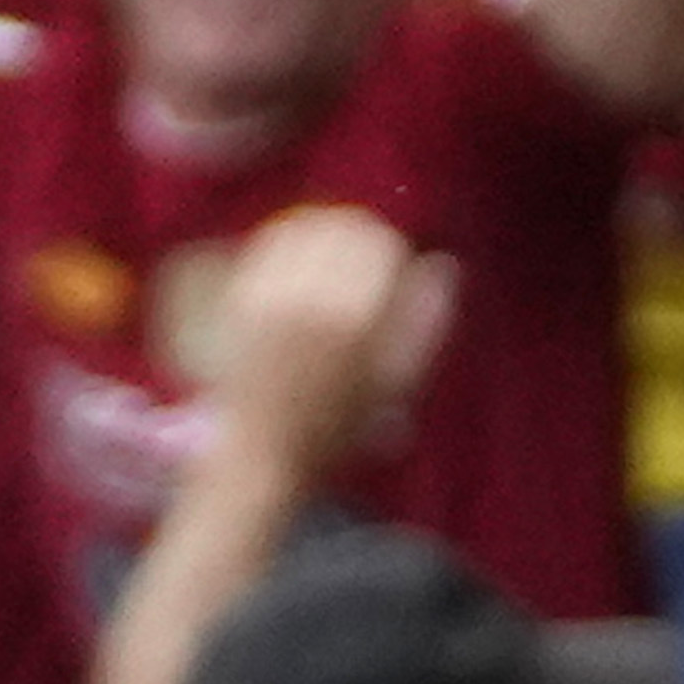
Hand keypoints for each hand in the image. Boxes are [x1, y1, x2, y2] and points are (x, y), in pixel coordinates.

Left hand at [203, 203, 451, 468]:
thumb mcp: (397, 383)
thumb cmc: (337, 426)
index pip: (380, 246)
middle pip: (342, 228)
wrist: (263, 455)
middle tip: (365, 256)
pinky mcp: (242, 302)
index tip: (394, 270)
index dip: (392, 252)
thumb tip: (441, 265)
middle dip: (360, 235)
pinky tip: (297, 253)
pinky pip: (269, 246)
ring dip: (325, 230)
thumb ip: (426, 321)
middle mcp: (312, 299)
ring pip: (305, 229)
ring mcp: (272, 297)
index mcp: (357, 318)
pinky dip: (288, 238)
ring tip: (332, 249)